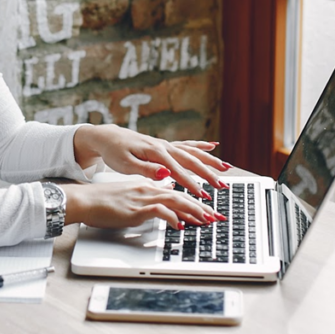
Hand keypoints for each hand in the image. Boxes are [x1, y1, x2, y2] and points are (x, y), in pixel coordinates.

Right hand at [61, 181, 221, 230]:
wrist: (84, 200)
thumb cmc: (101, 202)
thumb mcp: (126, 197)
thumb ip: (143, 198)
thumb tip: (158, 200)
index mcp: (145, 187)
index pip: (175, 193)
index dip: (193, 202)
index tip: (206, 211)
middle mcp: (147, 190)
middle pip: (180, 196)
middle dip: (201, 207)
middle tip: (217, 216)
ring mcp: (142, 198)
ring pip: (175, 201)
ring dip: (194, 211)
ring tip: (207, 220)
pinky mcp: (136, 208)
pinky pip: (160, 211)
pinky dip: (173, 218)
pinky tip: (180, 226)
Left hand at [74, 125, 229, 198]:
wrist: (107, 137)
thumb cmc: (114, 152)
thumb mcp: (125, 164)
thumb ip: (147, 169)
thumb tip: (166, 173)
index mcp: (156, 152)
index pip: (178, 171)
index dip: (192, 184)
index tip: (203, 195)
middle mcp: (164, 146)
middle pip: (191, 161)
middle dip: (208, 174)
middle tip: (223, 186)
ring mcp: (165, 145)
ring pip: (192, 152)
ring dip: (210, 161)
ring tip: (227, 168)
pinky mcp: (164, 145)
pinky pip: (186, 145)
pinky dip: (200, 146)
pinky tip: (212, 146)